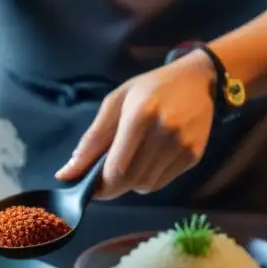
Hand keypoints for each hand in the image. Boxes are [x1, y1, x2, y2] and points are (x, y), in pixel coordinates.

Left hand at [55, 51, 217, 198]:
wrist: (199, 80)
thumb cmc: (150, 88)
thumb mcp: (115, 102)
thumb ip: (92, 139)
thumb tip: (67, 173)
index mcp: (141, 116)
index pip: (117, 170)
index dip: (100, 186)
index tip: (89, 186)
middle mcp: (166, 134)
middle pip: (131, 182)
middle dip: (112, 187)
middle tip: (103, 178)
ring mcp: (183, 147)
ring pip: (146, 186)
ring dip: (130, 183)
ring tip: (128, 162)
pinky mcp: (194, 156)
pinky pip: (162, 182)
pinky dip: (148, 179)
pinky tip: (148, 159)